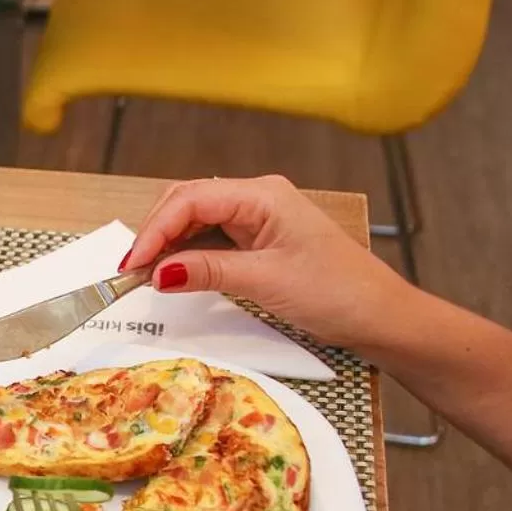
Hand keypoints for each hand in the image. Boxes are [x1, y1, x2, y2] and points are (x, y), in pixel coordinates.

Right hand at [118, 175, 412, 348]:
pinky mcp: (257, 240)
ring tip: (146, 276)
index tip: (132, 266)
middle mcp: (257, 198)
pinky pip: (210, 240)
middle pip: (187, 203)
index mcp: (262, 195)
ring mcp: (257, 218)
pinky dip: (186, 256)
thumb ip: (207, 271)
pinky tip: (173, 274)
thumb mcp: (265, 281)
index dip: (154, 230)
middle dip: (155, 233)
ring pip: (195, 221)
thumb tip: (157, 273)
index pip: (191, 200)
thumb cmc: (336, 291)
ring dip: (168, 245)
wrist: (380, 315)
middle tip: (131, 272)